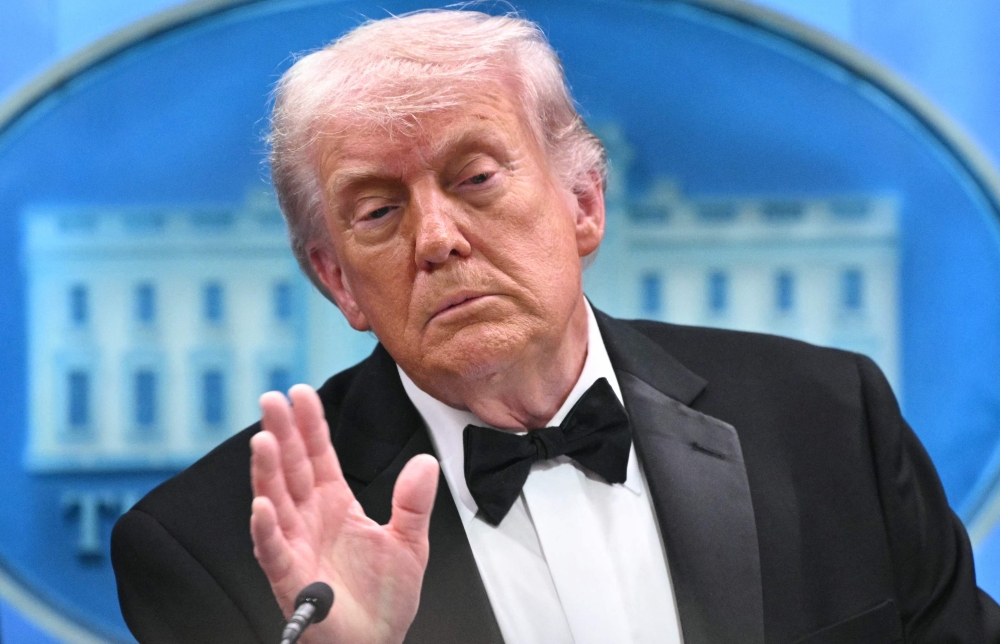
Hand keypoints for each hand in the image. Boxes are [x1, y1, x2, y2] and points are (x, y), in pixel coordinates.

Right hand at [250, 384, 439, 643]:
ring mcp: (296, 546)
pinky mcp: (290, 579)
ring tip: (264, 439)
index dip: (309, 425)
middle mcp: (309, 519)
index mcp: (335, 505)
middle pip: (292, 468)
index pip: (319, 456)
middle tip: (271, 399)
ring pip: (276, 501)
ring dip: (267, 471)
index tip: (300, 392)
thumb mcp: (410, 543)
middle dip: (281, 433)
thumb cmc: (384, 599)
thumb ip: (414, 502)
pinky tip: (263, 505)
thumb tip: (426, 461)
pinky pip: (274, 550)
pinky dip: (266, 528)